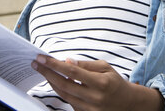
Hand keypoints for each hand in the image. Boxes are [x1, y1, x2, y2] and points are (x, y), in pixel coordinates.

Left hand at [32, 55, 163, 110]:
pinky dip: (61, 91)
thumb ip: (85, 64)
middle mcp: (95, 98)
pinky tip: (56, 81)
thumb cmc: (115, 82)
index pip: (72, 72)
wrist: (127, 104)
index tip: (42, 58)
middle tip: (36, 63)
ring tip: (43, 71)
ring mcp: (90, 109)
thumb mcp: (105, 67)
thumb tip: (66, 62)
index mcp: (101, 82)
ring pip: (64, 95)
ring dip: (51, 82)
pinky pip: (69, 102)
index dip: (55, 65)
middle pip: (64, 85)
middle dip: (47, 73)